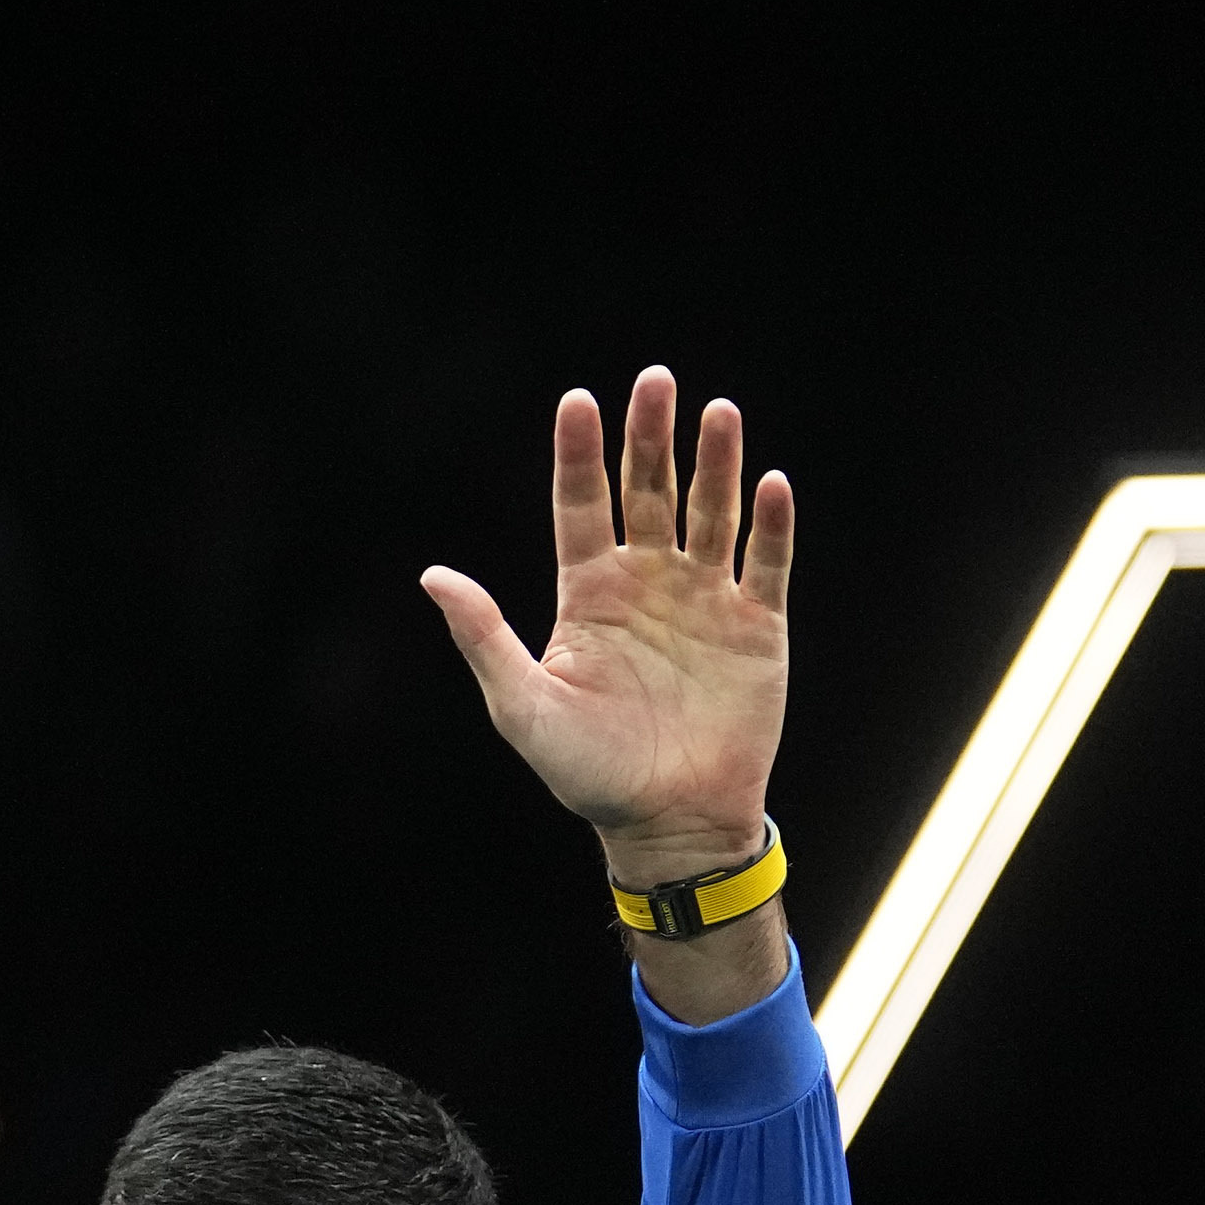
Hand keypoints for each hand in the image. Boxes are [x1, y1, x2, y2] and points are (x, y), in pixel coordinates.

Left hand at [422, 370, 795, 883]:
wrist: (668, 824)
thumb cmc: (588, 772)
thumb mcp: (522, 706)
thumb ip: (484, 637)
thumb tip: (433, 576)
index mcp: (589, 593)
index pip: (582, 505)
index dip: (581, 454)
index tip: (579, 400)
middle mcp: (648, 583)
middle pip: (650, 492)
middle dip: (652, 437)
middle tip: (657, 380)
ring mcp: (706, 600)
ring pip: (713, 514)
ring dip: (718, 464)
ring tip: (719, 412)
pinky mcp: (758, 626)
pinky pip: (767, 563)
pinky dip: (771, 525)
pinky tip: (770, 484)